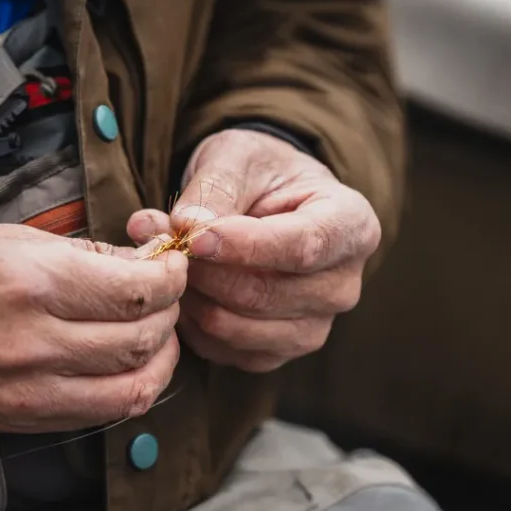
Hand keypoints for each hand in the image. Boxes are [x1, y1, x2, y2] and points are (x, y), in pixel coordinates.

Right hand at [0, 225, 186, 432]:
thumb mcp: (11, 238)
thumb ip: (85, 255)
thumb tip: (142, 265)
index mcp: (33, 283)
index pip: (136, 291)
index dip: (171, 278)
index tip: (174, 266)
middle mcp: (36, 341)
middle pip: (141, 339)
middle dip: (170, 313)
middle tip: (167, 294)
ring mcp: (30, 389)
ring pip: (133, 386)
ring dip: (162, 359)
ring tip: (158, 334)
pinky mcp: (23, 419)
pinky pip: (101, 413)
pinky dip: (131, 391)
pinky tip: (131, 367)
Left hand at [128, 129, 379, 372]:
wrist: (268, 201)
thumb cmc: (259, 172)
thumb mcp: (238, 159)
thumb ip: (215, 189)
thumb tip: (184, 225)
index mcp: (352, 225)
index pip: (303, 246)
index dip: (244, 246)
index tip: (194, 237)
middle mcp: (343, 285)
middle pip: (267, 294)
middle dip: (204, 271)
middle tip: (158, 241)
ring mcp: (316, 326)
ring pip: (240, 328)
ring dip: (191, 297)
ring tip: (166, 260)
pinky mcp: (281, 351)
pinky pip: (227, 351)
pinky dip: (193, 324)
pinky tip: (181, 289)